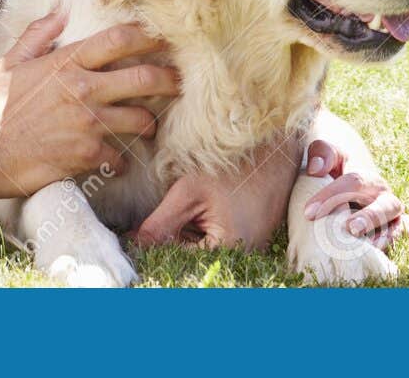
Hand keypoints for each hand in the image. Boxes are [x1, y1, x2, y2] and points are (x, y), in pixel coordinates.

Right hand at [0, 13, 179, 198]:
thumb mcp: (13, 63)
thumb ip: (38, 34)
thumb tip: (59, 10)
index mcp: (67, 62)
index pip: (119, 39)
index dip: (148, 35)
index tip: (164, 37)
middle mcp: (84, 89)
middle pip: (144, 78)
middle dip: (170, 79)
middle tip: (180, 82)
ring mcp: (89, 123)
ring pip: (141, 118)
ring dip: (150, 123)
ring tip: (150, 125)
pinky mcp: (89, 155)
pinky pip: (122, 155)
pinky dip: (124, 158)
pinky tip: (120, 159)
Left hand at [134, 134, 300, 249]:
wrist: (276, 148)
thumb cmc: (234, 165)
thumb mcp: (188, 192)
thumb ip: (159, 224)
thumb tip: (133, 246)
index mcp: (228, 249)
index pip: (178, 261)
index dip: (154, 248)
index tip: (133, 234)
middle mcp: (243, 256)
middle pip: (193, 259)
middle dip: (172, 241)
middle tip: (160, 217)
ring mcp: (251, 249)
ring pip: (205, 251)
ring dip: (189, 235)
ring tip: (191, 207)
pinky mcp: (253, 238)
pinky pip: (219, 242)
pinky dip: (205, 229)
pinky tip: (205, 209)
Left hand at [301, 140, 408, 251]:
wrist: (351, 180)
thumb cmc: (335, 169)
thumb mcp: (328, 154)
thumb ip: (322, 153)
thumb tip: (315, 169)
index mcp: (367, 177)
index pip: (353, 183)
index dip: (331, 196)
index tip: (308, 212)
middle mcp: (383, 196)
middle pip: (384, 205)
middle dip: (370, 217)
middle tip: (351, 228)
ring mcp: (392, 215)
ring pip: (400, 223)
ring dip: (387, 235)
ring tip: (369, 245)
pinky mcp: (395, 230)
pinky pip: (404, 235)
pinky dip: (396, 243)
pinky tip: (376, 252)